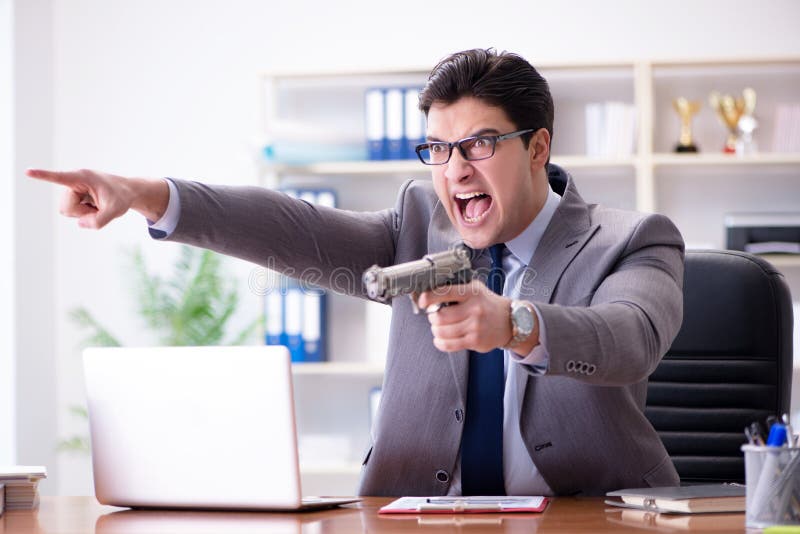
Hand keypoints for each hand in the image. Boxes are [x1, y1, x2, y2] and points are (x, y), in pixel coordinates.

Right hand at [26, 168, 168, 228]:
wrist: (128, 192)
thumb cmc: (122, 198)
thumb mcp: (116, 212)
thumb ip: (98, 222)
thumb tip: (79, 224)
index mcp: (82, 177)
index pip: (59, 178)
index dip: (43, 176)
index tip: (28, 171)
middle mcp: (74, 180)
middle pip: (66, 207)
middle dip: (82, 213)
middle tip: (99, 207)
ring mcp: (73, 188)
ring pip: (67, 211)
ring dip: (83, 213)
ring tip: (97, 205)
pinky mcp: (74, 195)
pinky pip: (72, 212)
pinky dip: (84, 213)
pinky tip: (95, 205)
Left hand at [417, 279, 511, 352]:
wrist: (510, 321)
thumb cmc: (488, 304)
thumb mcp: (475, 289)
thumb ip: (456, 289)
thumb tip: (431, 293)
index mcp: (472, 292)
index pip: (445, 293)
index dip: (429, 297)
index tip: (423, 301)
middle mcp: (474, 309)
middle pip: (440, 316)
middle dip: (432, 317)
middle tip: (434, 316)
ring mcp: (475, 326)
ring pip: (442, 331)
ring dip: (436, 330)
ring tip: (439, 327)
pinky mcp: (475, 341)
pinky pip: (449, 345)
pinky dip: (440, 342)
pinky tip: (440, 339)